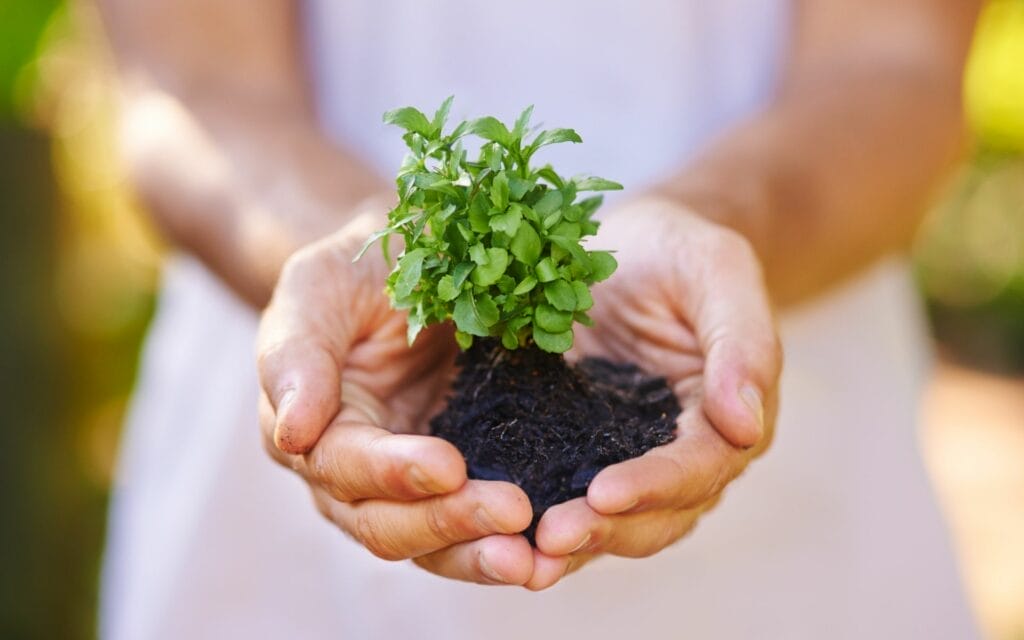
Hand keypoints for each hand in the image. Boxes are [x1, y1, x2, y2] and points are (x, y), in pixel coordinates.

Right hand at [257, 211, 536, 585]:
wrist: (414, 264)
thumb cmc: (357, 271)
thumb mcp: (317, 287)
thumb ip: (296, 354)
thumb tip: (291, 434)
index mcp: (310, 431)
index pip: (344, 466)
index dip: (392, 471)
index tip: (448, 465)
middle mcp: (352, 476)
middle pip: (389, 523)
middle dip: (449, 522)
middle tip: (512, 513)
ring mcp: (408, 487)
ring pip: (435, 544)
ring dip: (482, 555)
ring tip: (536, 562)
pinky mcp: (461, 483)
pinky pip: (479, 528)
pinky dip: (511, 543)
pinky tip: (556, 553)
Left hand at [528, 197, 781, 587]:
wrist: (627, 247)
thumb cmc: (678, 251)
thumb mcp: (716, 270)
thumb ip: (741, 342)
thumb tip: (746, 426)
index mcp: (725, 419)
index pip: (699, 466)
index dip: (655, 484)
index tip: (604, 493)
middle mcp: (681, 455)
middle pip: (654, 514)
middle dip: (603, 530)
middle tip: (550, 539)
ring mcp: (624, 458)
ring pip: (607, 521)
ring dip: (568, 542)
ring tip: (520, 558)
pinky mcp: (573, 450)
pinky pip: (556, 492)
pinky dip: (530, 518)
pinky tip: (487, 528)